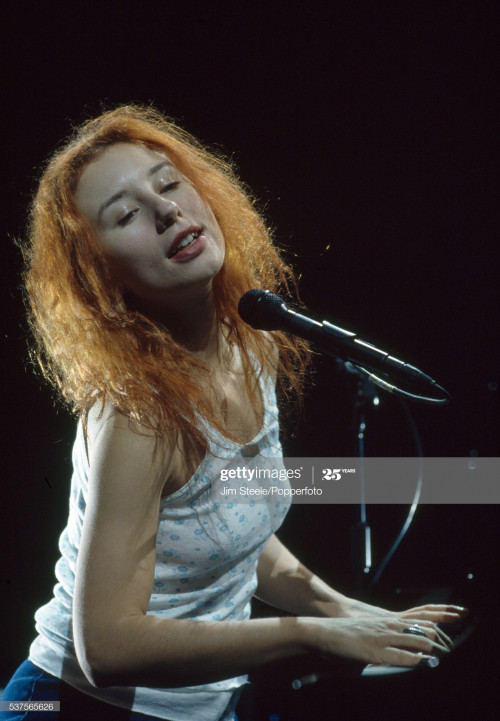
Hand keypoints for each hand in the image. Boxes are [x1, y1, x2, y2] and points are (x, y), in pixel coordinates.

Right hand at [310, 614, 452, 667]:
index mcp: (388, 621)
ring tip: (442, 655)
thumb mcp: (370, 631)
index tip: (445, 636)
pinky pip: (400, 656)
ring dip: (431, 649)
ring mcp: (382, 638)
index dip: (436, 627)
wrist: (325, 631)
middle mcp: (388, 626)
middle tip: (447, 649)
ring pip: (415, 640)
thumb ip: (385, 637)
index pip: (420, 620)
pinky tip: (422, 662)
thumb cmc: (347, 634)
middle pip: (422, 628)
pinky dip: (414, 660)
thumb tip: (398, 650)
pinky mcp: (375, 651)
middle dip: (438, 639)